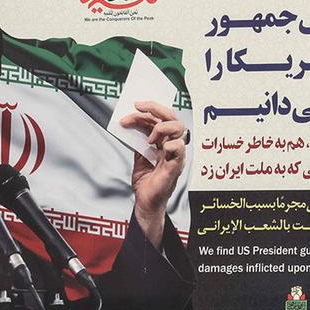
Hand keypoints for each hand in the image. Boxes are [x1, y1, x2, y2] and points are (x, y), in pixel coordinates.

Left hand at [119, 100, 187, 249]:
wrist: (145, 202)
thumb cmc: (146, 182)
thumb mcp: (139, 156)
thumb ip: (138, 140)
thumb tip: (131, 123)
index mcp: (165, 142)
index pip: (162, 118)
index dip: (149, 110)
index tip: (134, 106)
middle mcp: (172, 146)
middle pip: (172, 117)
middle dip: (155, 108)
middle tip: (138, 107)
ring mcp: (176, 155)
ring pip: (178, 128)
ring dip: (161, 126)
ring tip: (148, 138)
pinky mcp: (175, 166)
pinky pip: (179, 149)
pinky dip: (169, 144)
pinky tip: (157, 148)